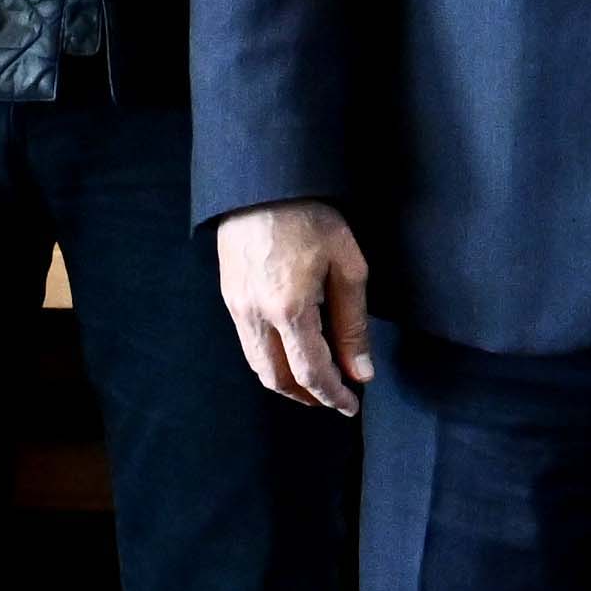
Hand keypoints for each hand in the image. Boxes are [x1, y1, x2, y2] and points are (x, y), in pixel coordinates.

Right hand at [218, 199, 372, 414]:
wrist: (262, 184)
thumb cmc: (311, 218)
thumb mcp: (347, 266)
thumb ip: (353, 324)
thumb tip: (360, 372)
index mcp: (290, 309)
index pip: (312, 372)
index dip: (332, 395)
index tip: (351, 406)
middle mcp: (257, 316)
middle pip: (278, 379)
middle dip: (308, 396)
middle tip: (334, 398)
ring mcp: (237, 308)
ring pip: (258, 366)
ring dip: (286, 383)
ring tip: (314, 383)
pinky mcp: (229, 297)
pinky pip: (248, 344)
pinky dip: (270, 361)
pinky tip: (289, 354)